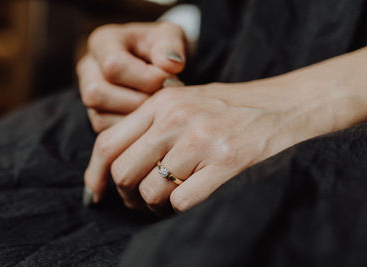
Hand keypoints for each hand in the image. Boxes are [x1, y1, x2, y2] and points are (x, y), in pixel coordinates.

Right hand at [77, 22, 186, 132]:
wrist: (159, 61)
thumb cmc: (162, 47)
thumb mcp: (170, 36)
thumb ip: (171, 45)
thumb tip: (171, 65)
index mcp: (103, 42)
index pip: (112, 65)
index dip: (146, 77)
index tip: (172, 78)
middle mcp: (88, 68)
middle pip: (96, 93)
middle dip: (138, 100)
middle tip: (165, 98)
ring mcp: (89, 94)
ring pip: (98, 116)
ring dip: (134, 118)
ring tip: (159, 109)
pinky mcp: (96, 116)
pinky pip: (107, 132)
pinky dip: (132, 130)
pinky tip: (152, 119)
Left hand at [84, 48, 366, 213]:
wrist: (279, 106)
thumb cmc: (227, 108)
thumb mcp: (183, 102)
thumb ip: (148, 126)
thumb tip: (112, 164)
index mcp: (161, 103)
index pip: (108, 143)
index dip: (94, 174)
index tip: (96, 194)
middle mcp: (177, 119)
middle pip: (124, 172)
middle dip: (126, 196)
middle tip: (139, 201)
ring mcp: (202, 140)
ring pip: (151, 191)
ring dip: (153, 208)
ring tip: (165, 204)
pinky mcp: (226, 162)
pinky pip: (182, 201)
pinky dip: (177, 211)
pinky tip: (185, 204)